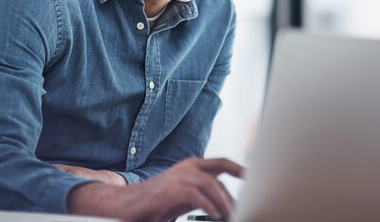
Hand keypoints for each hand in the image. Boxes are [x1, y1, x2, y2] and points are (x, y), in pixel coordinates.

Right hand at [67, 157, 243, 221]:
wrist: (126, 204)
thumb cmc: (156, 202)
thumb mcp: (184, 196)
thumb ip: (203, 195)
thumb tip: (226, 205)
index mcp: (191, 166)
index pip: (221, 163)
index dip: (239, 169)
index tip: (253, 177)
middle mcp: (187, 167)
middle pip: (219, 176)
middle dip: (232, 195)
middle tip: (240, 210)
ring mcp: (178, 176)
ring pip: (211, 185)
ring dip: (223, 202)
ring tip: (229, 216)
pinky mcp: (171, 189)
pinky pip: (197, 196)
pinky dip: (209, 206)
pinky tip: (215, 216)